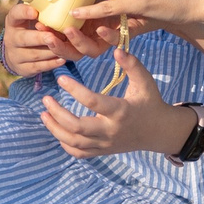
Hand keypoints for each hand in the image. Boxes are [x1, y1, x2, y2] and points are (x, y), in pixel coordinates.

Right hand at [1, 1, 103, 75]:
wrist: (17, 52)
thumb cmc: (30, 27)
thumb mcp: (31, 16)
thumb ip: (42, 7)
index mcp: (13, 21)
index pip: (15, 14)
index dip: (23, 13)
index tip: (34, 11)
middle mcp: (11, 38)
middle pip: (24, 39)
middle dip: (39, 38)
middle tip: (52, 36)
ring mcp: (15, 55)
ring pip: (34, 54)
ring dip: (50, 51)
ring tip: (63, 47)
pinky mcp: (22, 69)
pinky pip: (37, 67)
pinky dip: (50, 64)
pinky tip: (62, 59)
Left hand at [42, 45, 189, 159]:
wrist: (159, 132)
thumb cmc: (150, 102)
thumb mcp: (145, 82)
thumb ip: (132, 65)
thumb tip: (116, 50)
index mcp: (120, 112)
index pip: (93, 102)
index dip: (74, 90)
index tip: (60, 78)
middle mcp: (110, 131)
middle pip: (77, 127)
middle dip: (57, 114)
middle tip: (45, 99)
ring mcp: (105, 144)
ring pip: (74, 142)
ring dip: (55, 129)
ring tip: (44, 113)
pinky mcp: (102, 151)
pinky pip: (79, 153)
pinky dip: (64, 143)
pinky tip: (57, 130)